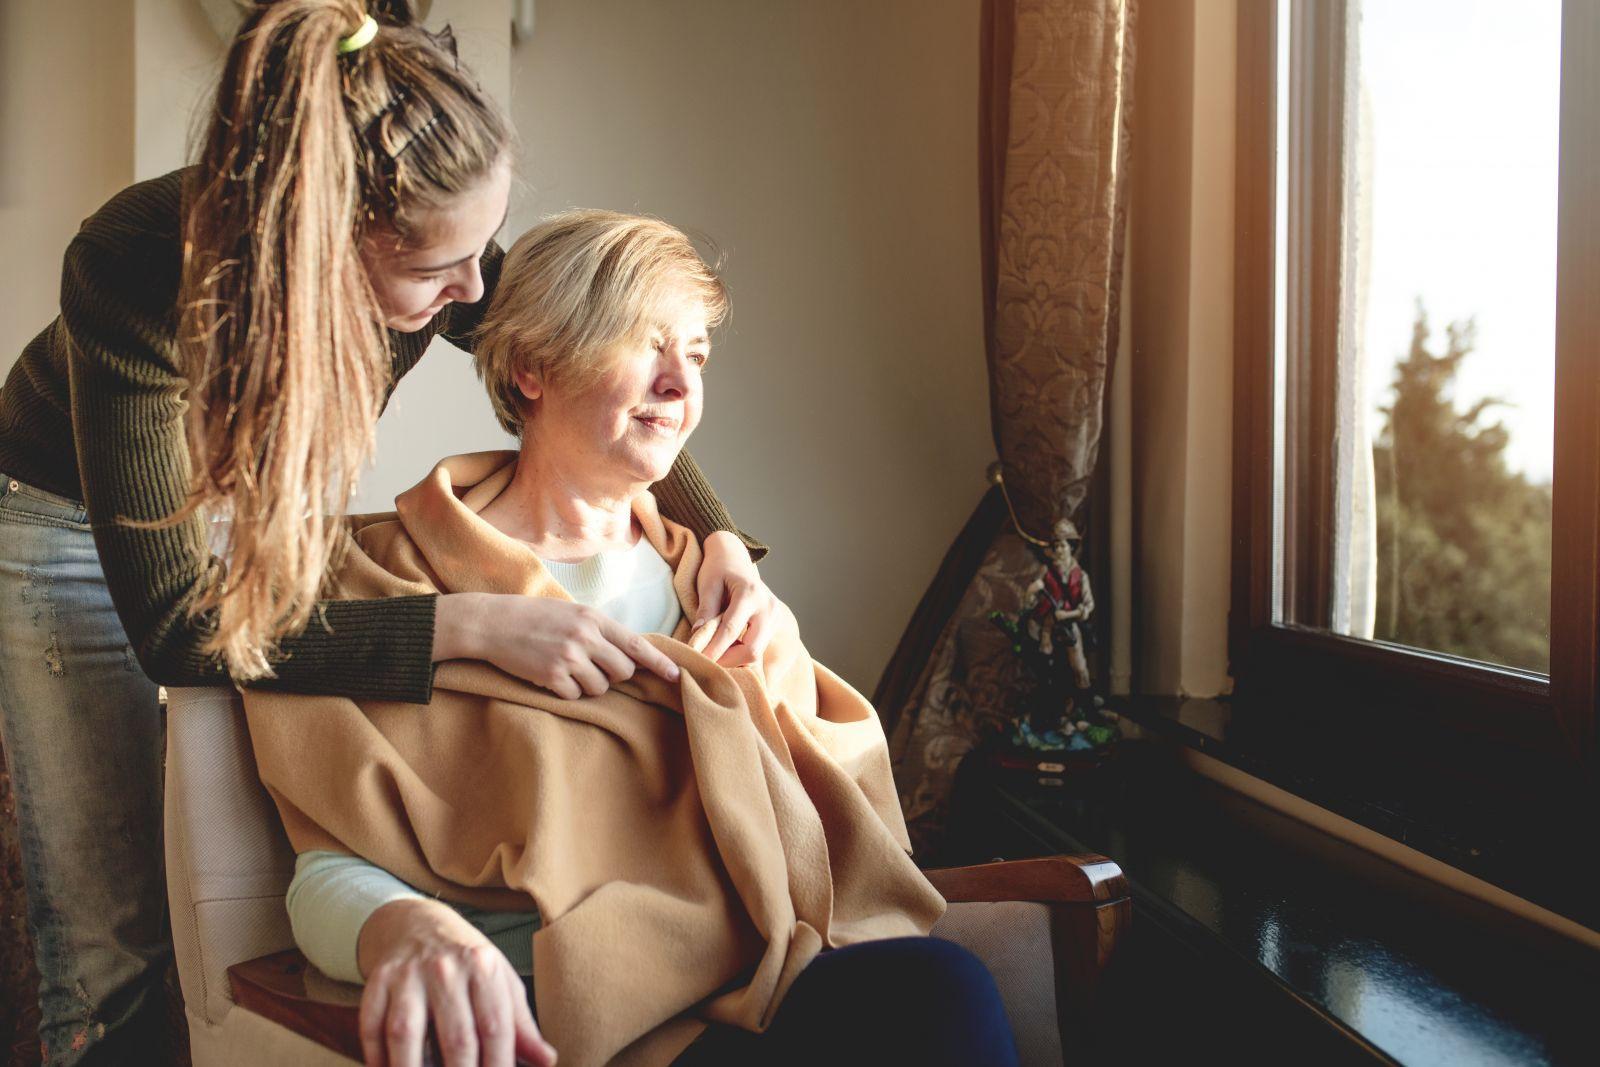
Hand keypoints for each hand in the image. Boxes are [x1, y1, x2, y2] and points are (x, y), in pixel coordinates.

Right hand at [357, 899, 555, 1066]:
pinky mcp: (377, 980)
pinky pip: (372, 1027)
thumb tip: (547, 1060)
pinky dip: (377, 1058)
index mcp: (484, 967)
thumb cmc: (467, 963)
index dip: (498, 1066)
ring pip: (406, 1033)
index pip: (495, 1028)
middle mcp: (446, 968)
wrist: (418, 923)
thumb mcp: (500, 981)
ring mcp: (408, 974)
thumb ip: (521, 1024)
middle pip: (456, 1037)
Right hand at [436, 592, 678, 699]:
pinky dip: (566, 692)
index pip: (636, 644)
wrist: (492, 623)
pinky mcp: (551, 676)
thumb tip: (630, 655)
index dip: (659, 663)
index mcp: (593, 618)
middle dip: (614, 676)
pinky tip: (549, 676)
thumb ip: (599, 630)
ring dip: (587, 685)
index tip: (675, 676)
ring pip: (599, 688)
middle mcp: (585, 637)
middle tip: (593, 668)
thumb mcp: (572, 613)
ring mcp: (568, 657)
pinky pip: (574, 696)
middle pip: (623, 672)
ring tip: (566, 669)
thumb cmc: (534, 617)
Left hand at [690, 531, 780, 666]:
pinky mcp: (773, 623)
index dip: (713, 650)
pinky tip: (726, 649)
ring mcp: (774, 617)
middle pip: (752, 650)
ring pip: (757, 653)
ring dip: (734, 659)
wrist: (734, 556)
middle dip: (728, 661)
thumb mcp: (708, 584)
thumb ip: (705, 611)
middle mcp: (767, 608)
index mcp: (750, 594)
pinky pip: (758, 647)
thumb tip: (698, 639)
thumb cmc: (718, 568)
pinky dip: (741, 654)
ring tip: (714, 653)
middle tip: (706, 661)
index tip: (698, 660)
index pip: (731, 631)